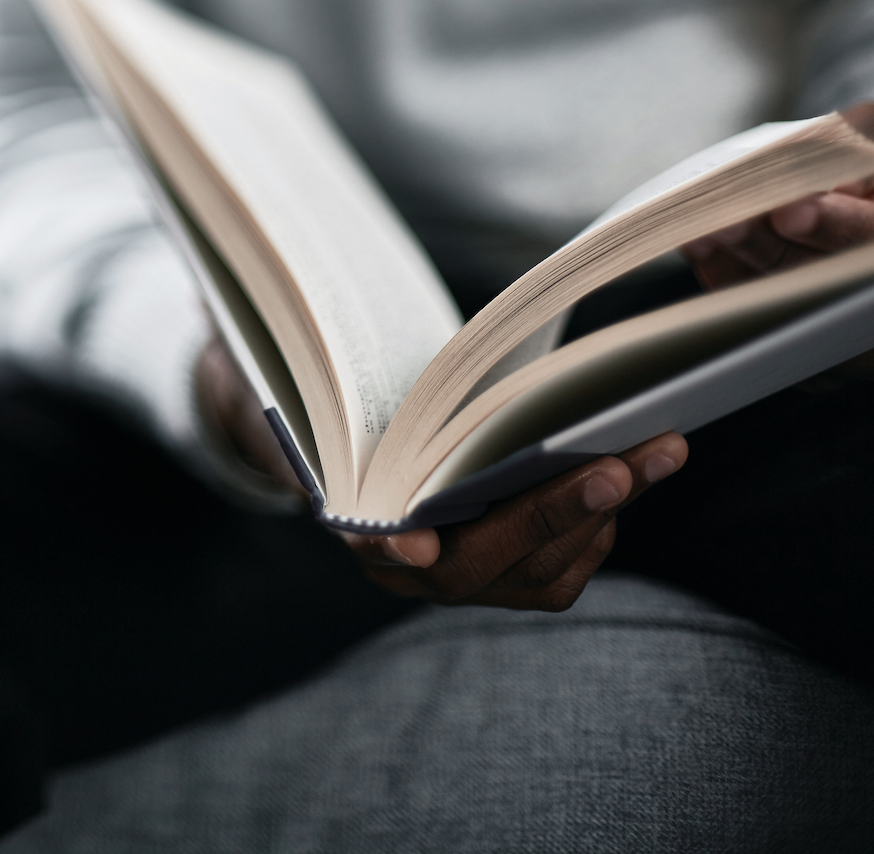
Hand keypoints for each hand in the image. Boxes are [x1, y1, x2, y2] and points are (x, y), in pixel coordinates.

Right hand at [197, 336, 687, 608]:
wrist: (338, 426)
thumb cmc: (312, 392)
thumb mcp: (280, 378)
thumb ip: (268, 362)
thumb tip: (217, 301)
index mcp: (348, 521)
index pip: (371, 543)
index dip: (398, 544)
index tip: (418, 541)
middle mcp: (406, 565)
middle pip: (483, 566)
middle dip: (554, 515)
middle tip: (617, 466)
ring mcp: (464, 571)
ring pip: (540, 572)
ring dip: (604, 514)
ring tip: (657, 450)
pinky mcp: (513, 563)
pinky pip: (569, 561)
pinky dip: (609, 516)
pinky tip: (640, 462)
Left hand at [678, 100, 873, 385]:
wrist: (866, 202)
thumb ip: (844, 146)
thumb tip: (786, 184)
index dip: (841, 228)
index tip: (789, 210)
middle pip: (843, 297)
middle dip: (775, 257)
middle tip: (721, 225)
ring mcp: (872, 349)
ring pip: (799, 327)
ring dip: (741, 282)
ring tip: (698, 238)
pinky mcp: (818, 363)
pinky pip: (769, 342)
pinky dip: (730, 301)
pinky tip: (701, 261)